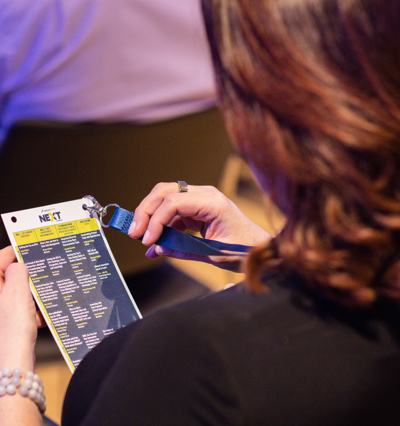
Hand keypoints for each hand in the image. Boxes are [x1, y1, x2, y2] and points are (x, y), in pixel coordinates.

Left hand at [0, 246, 38, 369]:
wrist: (12, 365)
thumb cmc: (11, 331)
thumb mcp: (18, 292)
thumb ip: (19, 271)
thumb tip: (19, 264)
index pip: (2, 257)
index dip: (18, 251)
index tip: (34, 247)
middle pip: (9, 276)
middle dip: (27, 275)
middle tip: (43, 272)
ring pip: (17, 293)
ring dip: (31, 293)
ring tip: (44, 295)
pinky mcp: (5, 324)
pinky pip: (19, 309)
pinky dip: (31, 310)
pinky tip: (42, 315)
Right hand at [129, 183, 270, 270]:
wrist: (261, 248)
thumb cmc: (244, 249)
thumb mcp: (214, 253)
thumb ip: (183, 250)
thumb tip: (158, 248)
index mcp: (213, 202)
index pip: (174, 202)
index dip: (156, 220)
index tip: (147, 239)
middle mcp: (205, 195)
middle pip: (165, 192)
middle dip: (146, 211)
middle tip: (134, 232)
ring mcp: (200, 199)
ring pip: (165, 198)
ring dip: (151, 216)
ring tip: (142, 237)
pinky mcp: (197, 209)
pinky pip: (173, 211)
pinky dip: (161, 224)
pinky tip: (155, 243)